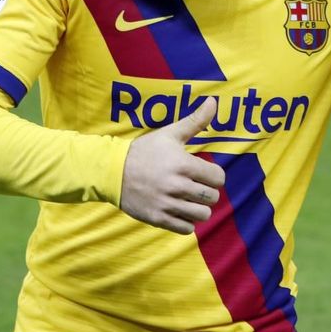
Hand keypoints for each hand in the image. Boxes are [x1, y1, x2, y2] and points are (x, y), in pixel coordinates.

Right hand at [119, 97, 224, 233]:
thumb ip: (195, 121)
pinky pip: (186, 229)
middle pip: (212, 197)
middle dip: (208, 192)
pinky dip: (186, 222)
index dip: (215, 175)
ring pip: (202, 215)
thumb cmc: (145, 151)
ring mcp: (166, 204)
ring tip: (190, 200)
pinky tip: (179, 210)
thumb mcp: (170, 134)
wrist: (112, 171)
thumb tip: (213, 102)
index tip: (205, 173)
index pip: (218, 178)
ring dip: (199, 208)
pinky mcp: (157, 219)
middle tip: (197, 186)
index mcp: (183, 164)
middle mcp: (176, 186)